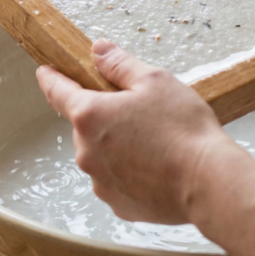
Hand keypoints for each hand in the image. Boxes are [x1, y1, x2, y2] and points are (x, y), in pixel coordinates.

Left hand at [35, 40, 239, 224]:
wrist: (209, 183)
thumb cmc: (183, 130)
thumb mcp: (155, 81)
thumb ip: (120, 64)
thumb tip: (98, 51)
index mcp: (89, 115)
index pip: (58, 92)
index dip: (51, 79)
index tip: (45, 73)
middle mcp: (86, 151)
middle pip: (85, 125)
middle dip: (105, 116)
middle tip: (140, 112)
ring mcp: (100, 181)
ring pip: (101, 154)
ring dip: (117, 146)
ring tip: (155, 143)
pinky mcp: (118, 204)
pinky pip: (116, 180)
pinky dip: (130, 172)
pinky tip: (157, 167)